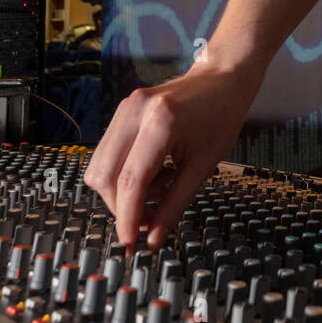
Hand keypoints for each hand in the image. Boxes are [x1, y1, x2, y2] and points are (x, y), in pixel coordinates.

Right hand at [83, 61, 258, 249]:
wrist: (222, 78)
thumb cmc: (221, 116)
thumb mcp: (205, 165)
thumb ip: (175, 203)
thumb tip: (153, 237)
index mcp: (161, 122)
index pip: (130, 181)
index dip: (128, 217)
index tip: (130, 243)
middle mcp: (135, 112)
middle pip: (105, 176)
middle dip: (120, 207)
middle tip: (147, 222)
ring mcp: (124, 108)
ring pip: (99, 166)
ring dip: (120, 192)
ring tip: (159, 191)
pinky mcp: (122, 111)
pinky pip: (108, 153)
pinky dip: (123, 174)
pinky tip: (154, 175)